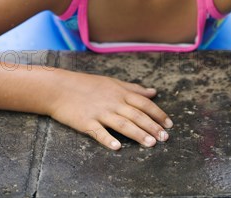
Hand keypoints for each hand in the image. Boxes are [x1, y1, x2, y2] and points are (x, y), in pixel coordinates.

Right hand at [48, 70, 172, 150]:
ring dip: (138, 134)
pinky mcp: (86, 122)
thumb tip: (153, 92)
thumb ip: (134, 89)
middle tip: (165, 138)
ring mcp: (99, 112)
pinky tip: (117, 147)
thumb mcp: (112, 82)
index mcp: (120, 92)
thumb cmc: (87, 85)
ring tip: (151, 144)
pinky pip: (99, 132)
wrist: (60, 88)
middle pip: (136, 115)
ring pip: (122, 124)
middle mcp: (112, 101)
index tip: (169, 124)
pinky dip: (108, 139)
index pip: (143, 103)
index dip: (158, 113)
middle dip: (152, 126)